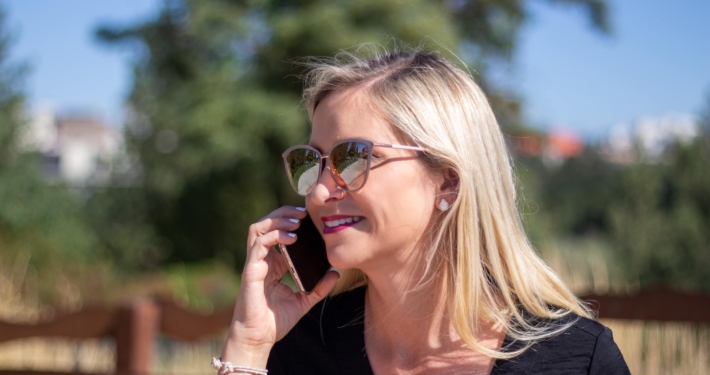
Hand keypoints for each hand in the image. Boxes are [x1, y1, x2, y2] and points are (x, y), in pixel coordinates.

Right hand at [221, 206, 339, 367]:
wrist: (258, 338)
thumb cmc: (275, 321)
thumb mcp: (303, 301)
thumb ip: (319, 287)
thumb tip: (336, 273)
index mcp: (273, 263)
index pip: (277, 232)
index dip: (291, 220)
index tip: (310, 216)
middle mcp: (262, 259)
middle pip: (266, 223)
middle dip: (284, 213)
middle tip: (304, 212)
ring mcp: (255, 263)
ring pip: (258, 228)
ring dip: (277, 219)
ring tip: (297, 221)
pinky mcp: (251, 270)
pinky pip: (259, 244)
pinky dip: (275, 236)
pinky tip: (291, 237)